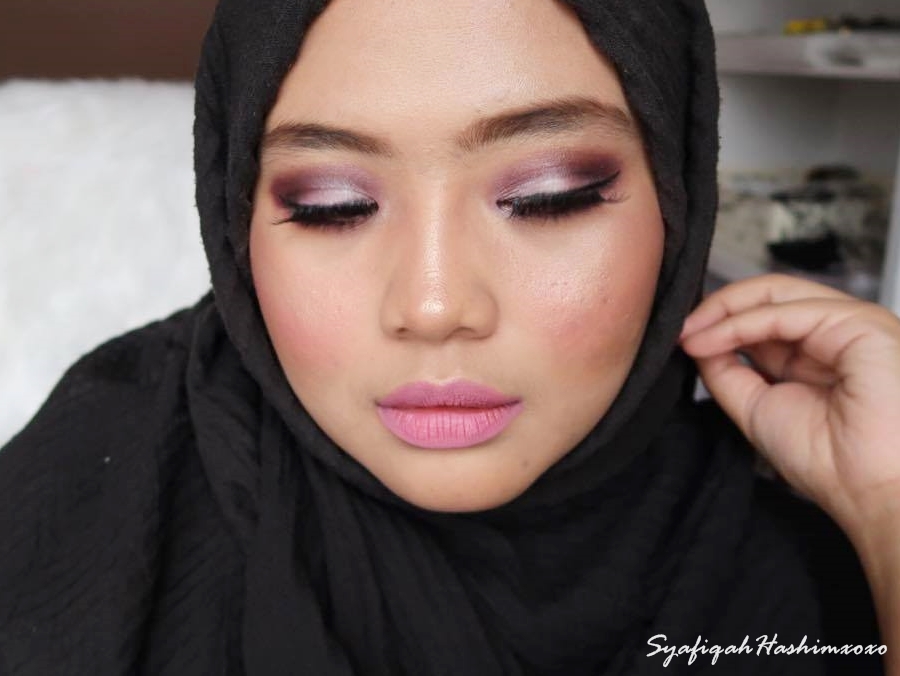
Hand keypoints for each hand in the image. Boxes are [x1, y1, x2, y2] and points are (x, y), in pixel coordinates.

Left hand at [680, 273, 899, 534]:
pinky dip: (741, 323)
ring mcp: (852, 323)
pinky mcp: (860, 323)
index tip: (682, 339)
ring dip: (723, 312)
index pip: (763, 315)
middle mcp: (838, 332)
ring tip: (689, 334)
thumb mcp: (756, 406)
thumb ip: (727, 370)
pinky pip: (786, 311)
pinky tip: (712, 339)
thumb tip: (697, 340)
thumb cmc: (832, 462)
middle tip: (681, 330)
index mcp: (820, 352)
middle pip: (768, 296)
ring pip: (776, 294)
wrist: (871, 491)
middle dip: (716, 310)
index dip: (720, 322)